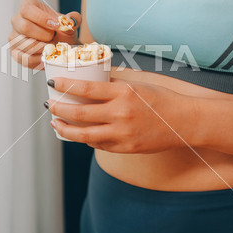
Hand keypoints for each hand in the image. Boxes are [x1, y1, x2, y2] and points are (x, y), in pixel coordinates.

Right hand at [9, 0, 81, 67]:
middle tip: (54, 37)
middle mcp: (17, 21)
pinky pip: (25, 58)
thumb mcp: (69, 23)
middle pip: (25, 27)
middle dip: (44, 35)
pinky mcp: (15, 53)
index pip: (27, 10)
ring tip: (52, 46)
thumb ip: (73, 19)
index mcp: (28, 8)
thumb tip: (70, 20)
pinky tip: (47, 55)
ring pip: (26, 44)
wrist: (61, 47)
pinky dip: (40, 58)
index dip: (42, 18)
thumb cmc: (61, 32)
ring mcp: (14, 37)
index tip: (57, 25)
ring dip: (44, 48)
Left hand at [46, 77, 190, 152]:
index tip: (52, 84)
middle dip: (58, 109)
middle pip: (79, 114)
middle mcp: (121, 114)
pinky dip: (85, 138)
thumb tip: (89, 84)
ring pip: (84, 135)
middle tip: (49, 104)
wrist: (183, 122)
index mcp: (123, 93)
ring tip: (55, 123)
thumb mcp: (136, 86)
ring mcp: (122, 134)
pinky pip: (98, 144)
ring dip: (65, 129)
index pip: (86, 88)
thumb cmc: (160, 100)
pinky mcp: (125, 148)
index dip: (65, 86)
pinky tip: (78, 133)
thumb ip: (113, 87)